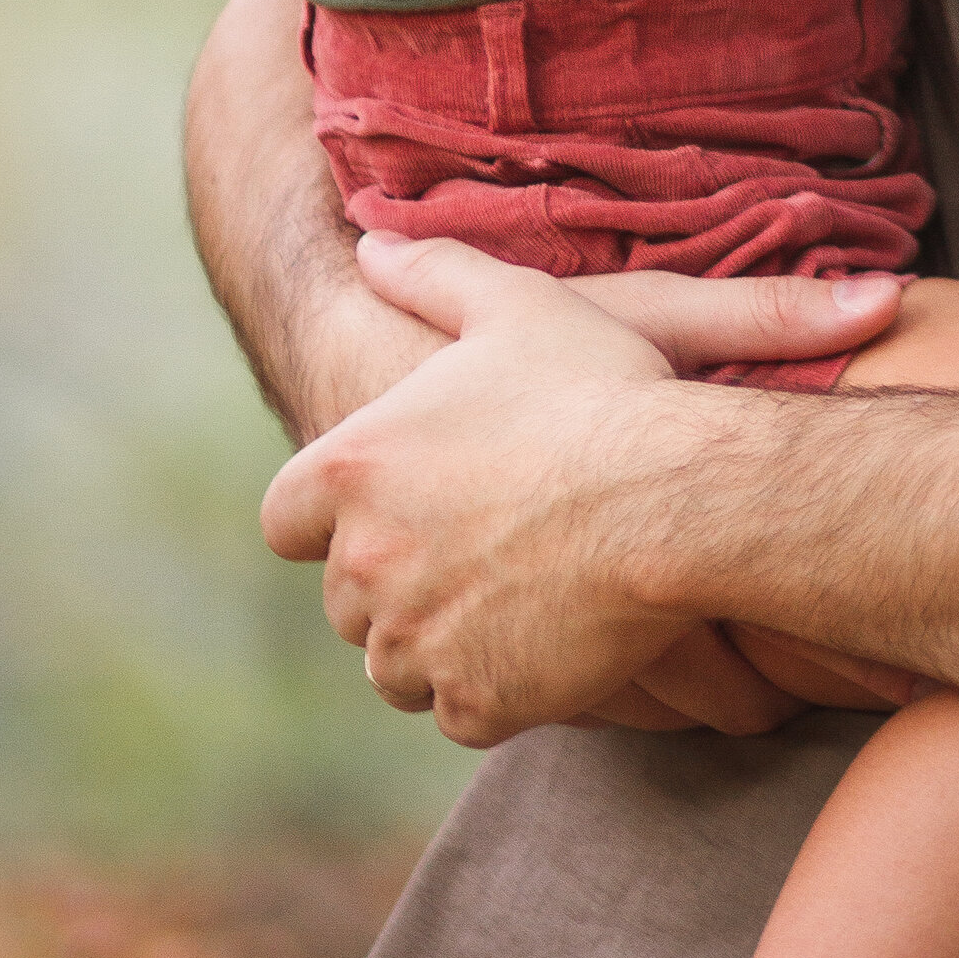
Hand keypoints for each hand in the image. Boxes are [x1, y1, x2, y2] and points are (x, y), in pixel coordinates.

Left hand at [260, 238, 875, 745]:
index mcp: (352, 469)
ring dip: (433, 643)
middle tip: (470, 550)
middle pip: (345, 598)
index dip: (324, 517)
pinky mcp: (478, 700)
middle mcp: (363, 564)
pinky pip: (461, 710)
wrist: (673, 494)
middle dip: (392, 581)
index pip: (284, 518)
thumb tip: (370, 247)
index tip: (377, 511)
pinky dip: (491, 688)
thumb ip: (432, 274)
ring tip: (505, 599)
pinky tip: (544, 641)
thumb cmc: (595, 390)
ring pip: (395, 667)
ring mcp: (416, 641)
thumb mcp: (514, 303)